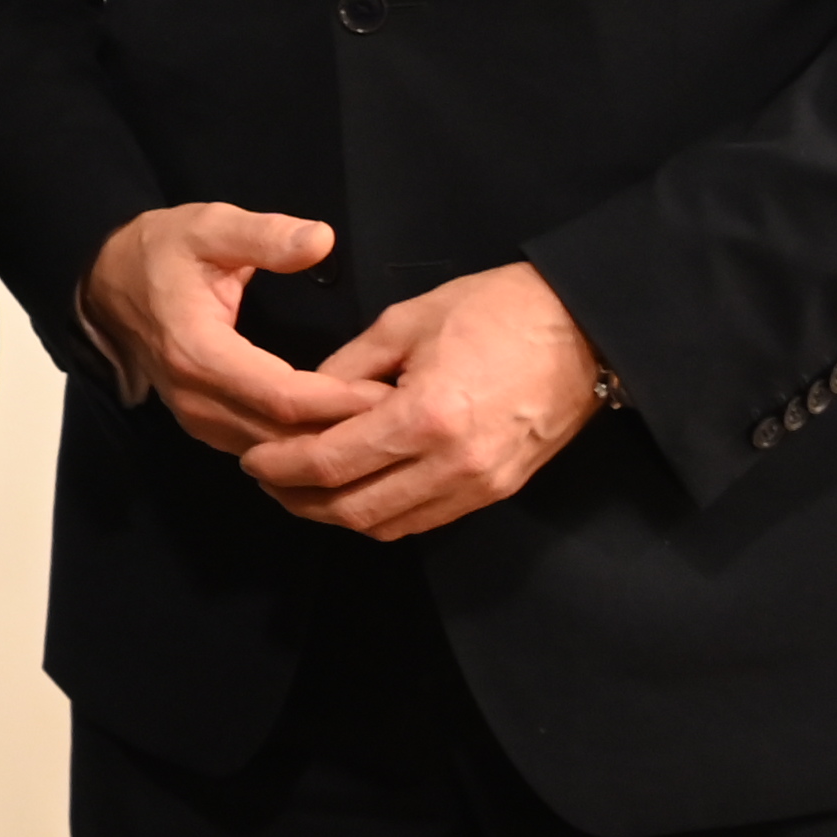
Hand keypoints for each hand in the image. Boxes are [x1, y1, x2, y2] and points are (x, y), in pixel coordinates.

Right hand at [77, 203, 384, 456]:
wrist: (108, 285)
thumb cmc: (163, 252)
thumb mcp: (209, 225)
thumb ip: (264, 235)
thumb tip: (319, 240)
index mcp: (198, 353)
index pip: (281, 397)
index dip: (338, 401)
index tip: (390, 392)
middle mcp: (196, 399)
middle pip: (282, 436)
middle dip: (344, 432)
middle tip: (405, 417)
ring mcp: (198, 420)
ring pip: (274, 453)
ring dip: (328, 445)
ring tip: (386, 428)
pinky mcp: (206, 428)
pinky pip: (263, 449)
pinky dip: (306, 446)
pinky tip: (346, 433)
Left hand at [238, 259, 610, 538]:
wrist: (585, 329)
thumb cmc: (497, 310)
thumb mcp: (407, 321)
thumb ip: (348, 367)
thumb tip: (305, 398)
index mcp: (424, 416)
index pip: (330, 462)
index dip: (280, 467)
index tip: (252, 459)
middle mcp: (451, 464)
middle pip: (353, 509)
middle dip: (299, 500)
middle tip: (267, 479)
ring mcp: (479, 485)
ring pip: (388, 526)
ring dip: (337, 515)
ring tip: (304, 488)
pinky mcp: (498, 491)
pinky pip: (425, 520)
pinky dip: (382, 515)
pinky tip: (358, 490)